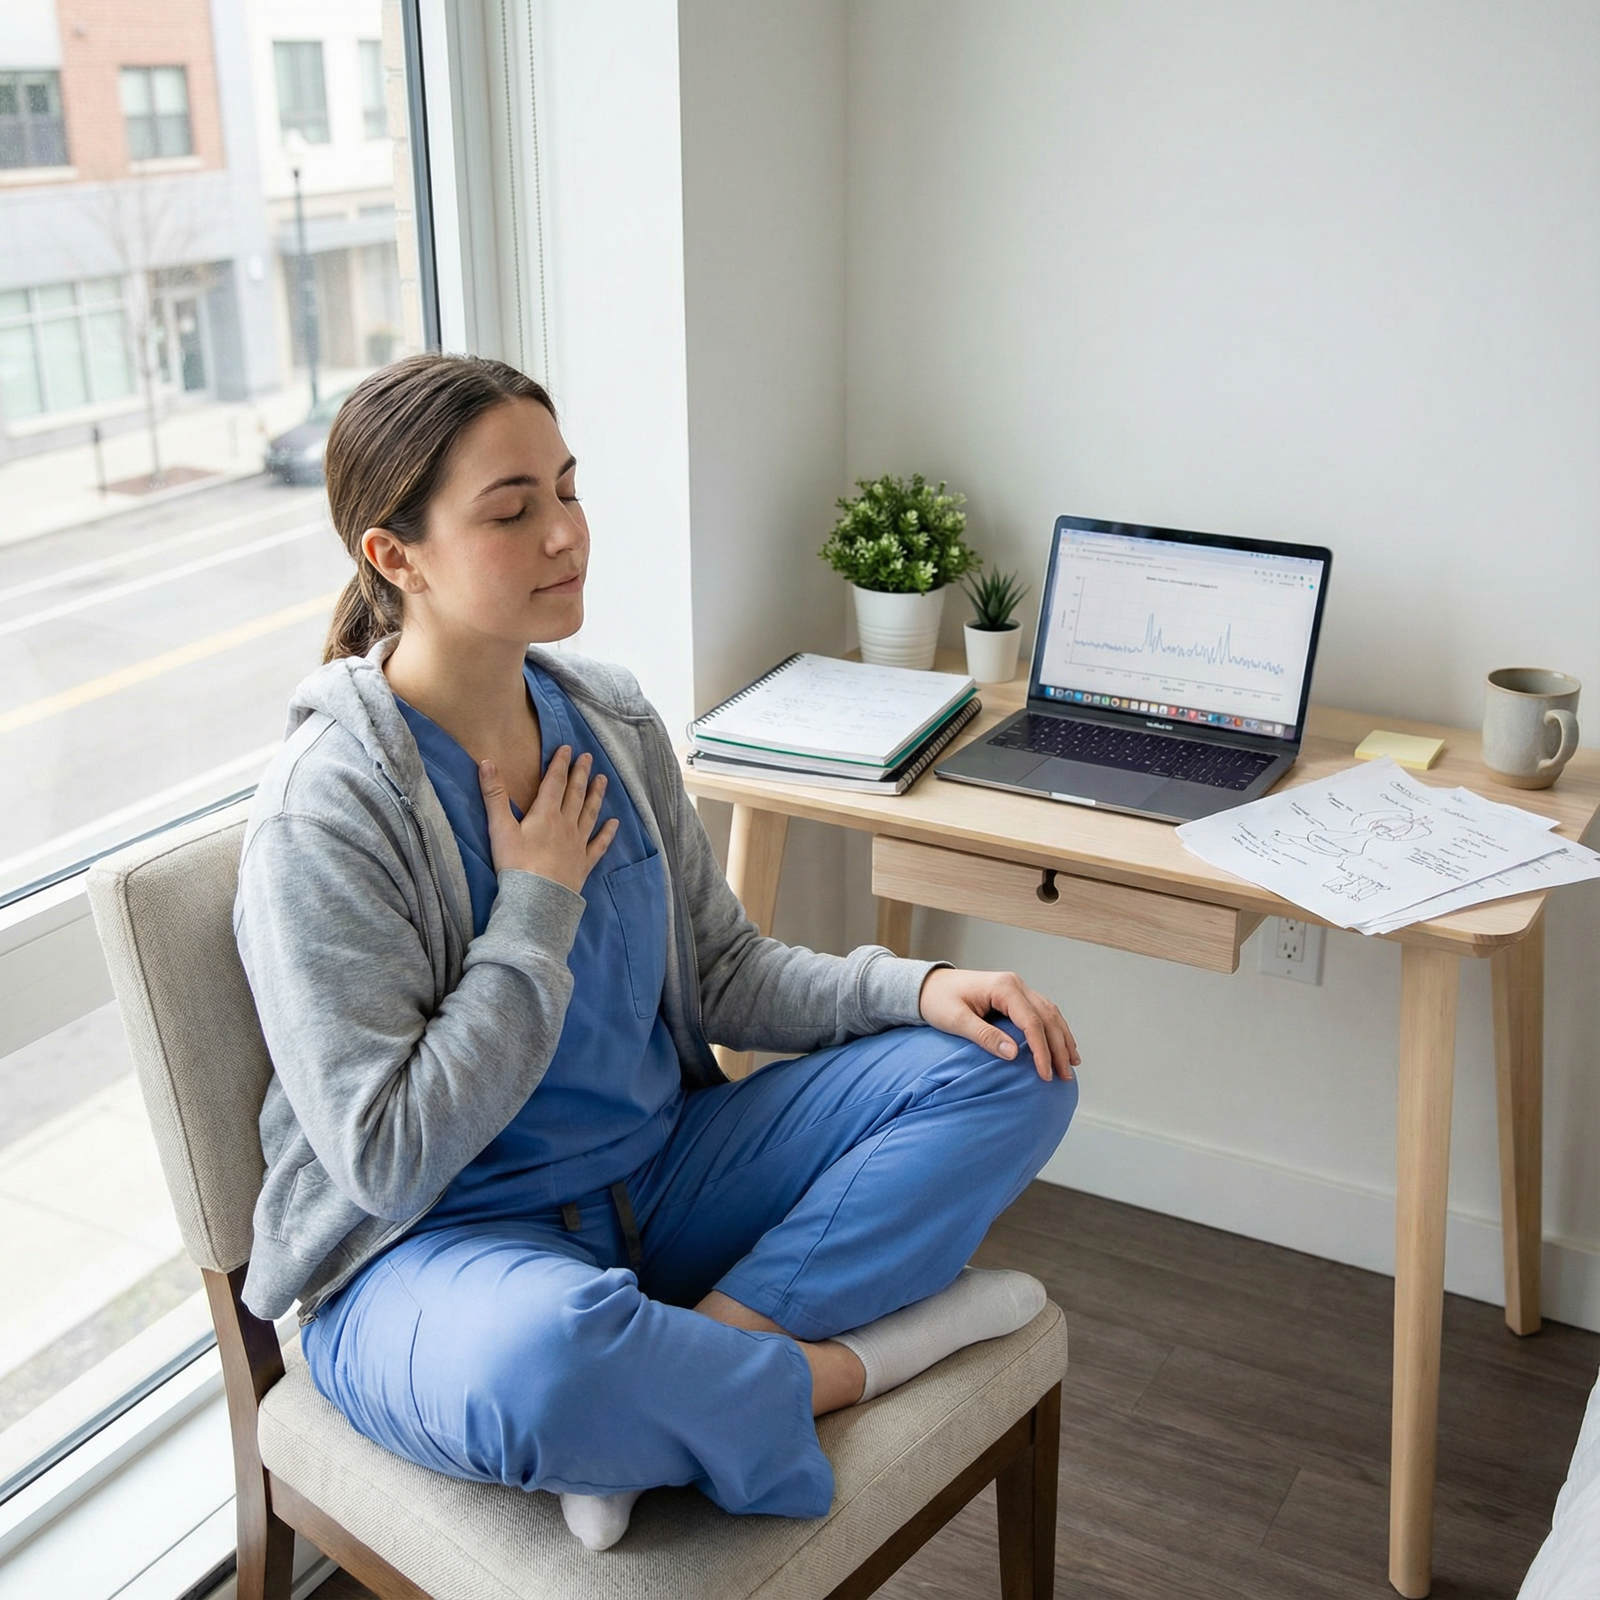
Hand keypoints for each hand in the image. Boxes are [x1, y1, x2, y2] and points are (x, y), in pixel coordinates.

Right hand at [478, 746, 618, 893]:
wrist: (536, 899)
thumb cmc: (516, 864)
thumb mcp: (499, 828)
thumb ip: (494, 795)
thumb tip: (486, 762)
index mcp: (546, 814)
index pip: (555, 782)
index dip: (560, 764)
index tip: (567, 748)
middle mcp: (566, 825)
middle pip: (575, 794)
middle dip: (581, 774)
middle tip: (588, 758)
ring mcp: (577, 844)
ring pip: (590, 814)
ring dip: (596, 796)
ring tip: (603, 780)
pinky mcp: (583, 864)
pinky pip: (599, 845)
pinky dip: (607, 833)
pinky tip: (614, 824)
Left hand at [918, 967, 1078, 1080]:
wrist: (927, 985)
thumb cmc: (937, 1000)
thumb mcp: (956, 1020)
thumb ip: (985, 1036)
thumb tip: (1014, 1054)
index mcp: (1003, 987)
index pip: (1031, 1022)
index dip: (1041, 1050)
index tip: (1045, 1074)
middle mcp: (1015, 984)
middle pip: (1047, 1017)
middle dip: (1058, 1048)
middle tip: (1064, 1075)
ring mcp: (1017, 988)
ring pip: (1049, 1013)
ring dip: (1062, 1038)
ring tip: (1071, 1064)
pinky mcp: (1014, 995)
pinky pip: (1041, 1011)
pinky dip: (1053, 1029)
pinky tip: (1060, 1045)